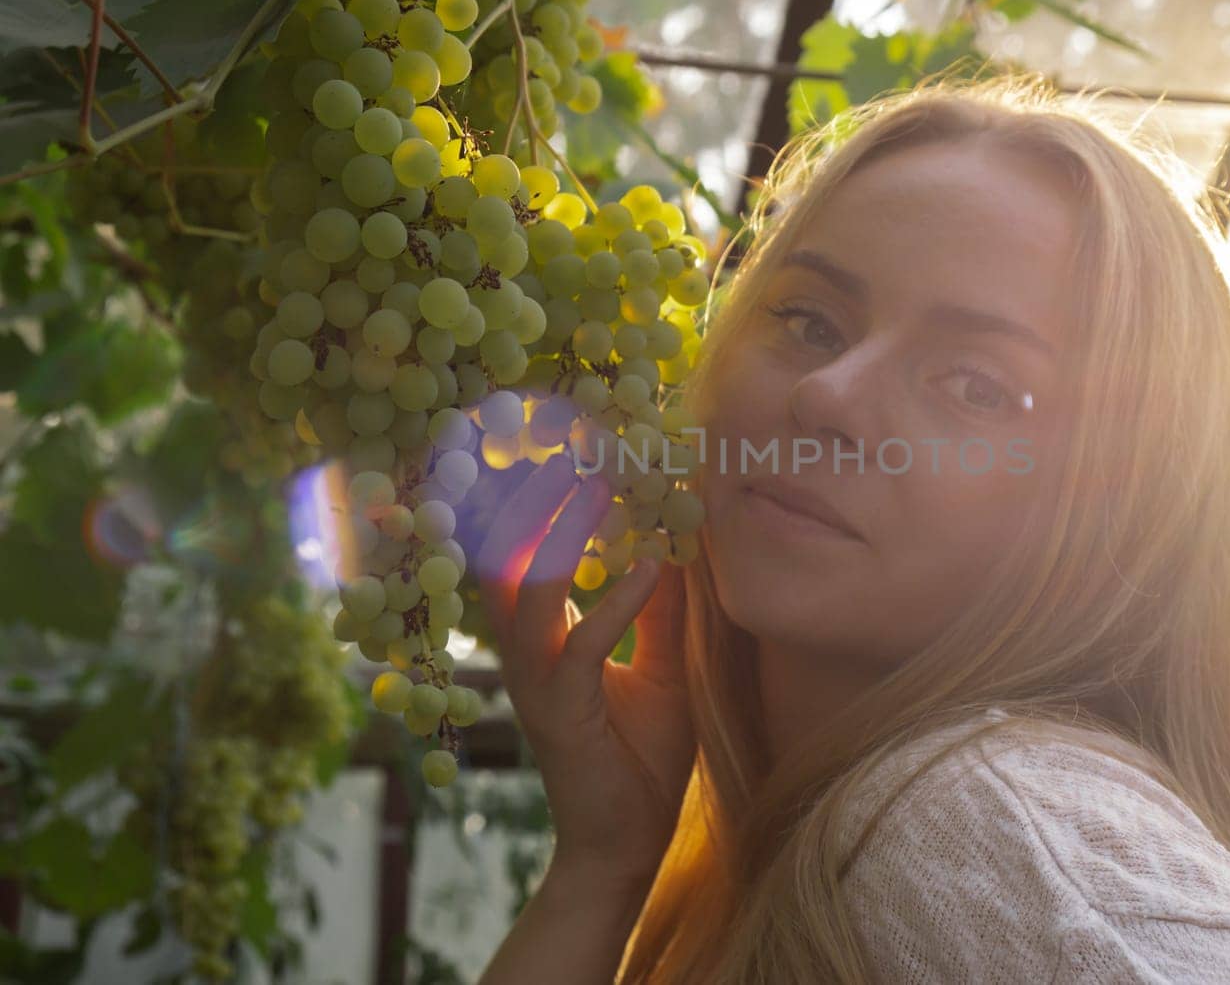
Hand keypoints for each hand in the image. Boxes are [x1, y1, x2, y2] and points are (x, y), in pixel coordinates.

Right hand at [474, 453, 695, 883]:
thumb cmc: (643, 756)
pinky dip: (615, 603)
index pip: (520, 552)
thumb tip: (678, 544)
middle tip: (561, 436)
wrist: (628, 844)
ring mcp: (536, 682)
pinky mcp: (562, 714)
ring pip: (527, 591)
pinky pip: (581, 647)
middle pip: (502, 556)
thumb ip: (662, 608)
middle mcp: (526, 652)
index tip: (560, 439)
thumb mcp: (662, 664)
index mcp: (542, 638)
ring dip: (559, 533)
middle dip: (523, 495)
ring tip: (595, 483)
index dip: (530, 497)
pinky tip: (651, 567)